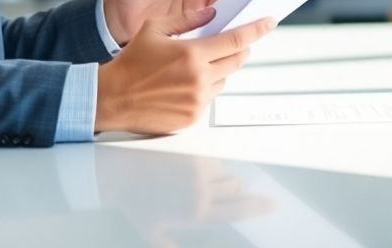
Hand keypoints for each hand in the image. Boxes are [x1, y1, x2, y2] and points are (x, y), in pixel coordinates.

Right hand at [95, 8, 274, 135]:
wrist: (112, 98)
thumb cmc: (130, 62)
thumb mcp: (154, 29)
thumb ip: (186, 18)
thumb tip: (211, 12)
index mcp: (192, 54)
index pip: (236, 40)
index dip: (257, 30)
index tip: (270, 22)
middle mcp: (199, 79)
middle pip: (236, 60)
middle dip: (238, 49)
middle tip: (230, 43)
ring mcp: (198, 101)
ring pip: (224, 80)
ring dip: (219, 70)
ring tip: (194, 66)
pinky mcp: (193, 117)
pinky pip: (210, 98)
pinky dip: (205, 88)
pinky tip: (183, 84)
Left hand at [97, 153, 273, 247]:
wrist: (119, 172)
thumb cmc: (135, 204)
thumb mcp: (153, 232)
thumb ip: (170, 247)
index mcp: (197, 215)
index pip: (239, 210)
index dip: (259, 207)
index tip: (272, 204)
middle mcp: (203, 192)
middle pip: (237, 190)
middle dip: (235, 192)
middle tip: (218, 193)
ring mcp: (199, 170)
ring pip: (227, 173)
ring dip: (222, 178)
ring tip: (199, 181)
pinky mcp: (193, 152)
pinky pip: (214, 159)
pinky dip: (210, 165)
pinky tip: (190, 169)